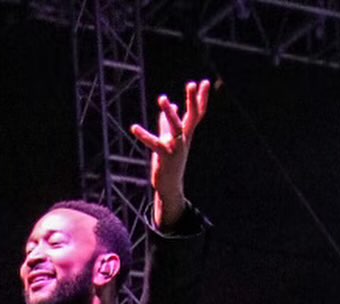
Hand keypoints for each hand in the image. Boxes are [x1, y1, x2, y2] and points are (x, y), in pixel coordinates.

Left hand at [130, 79, 209, 229]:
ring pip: (175, 127)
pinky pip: (154, 144)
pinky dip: (143, 136)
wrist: (169, 185)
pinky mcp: (164, 157)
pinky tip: (134, 128)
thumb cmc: (170, 161)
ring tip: (162, 98)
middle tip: (191, 84)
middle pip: (192, 117)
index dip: (201, 98)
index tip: (205, 82)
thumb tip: (173, 104)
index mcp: (186, 134)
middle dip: (193, 100)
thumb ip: (168, 121)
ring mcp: (175, 148)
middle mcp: (184, 139)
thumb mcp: (169, 138)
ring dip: (169, 113)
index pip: (197, 113)